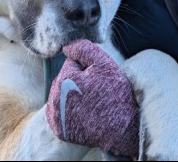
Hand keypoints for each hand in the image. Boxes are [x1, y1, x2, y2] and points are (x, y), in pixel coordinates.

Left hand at [46, 40, 139, 158]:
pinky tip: (83, 112)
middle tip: (96, 91)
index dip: (87, 67)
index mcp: (64, 79)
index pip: (71, 63)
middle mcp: (55, 98)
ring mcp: (56, 116)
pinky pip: (59, 111)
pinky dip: (69, 110)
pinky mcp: (59, 130)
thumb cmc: (115, 93)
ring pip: (61, 93)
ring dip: (72, 94)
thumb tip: (66, 48)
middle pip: (65, 78)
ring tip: (91, 102)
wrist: (122, 129)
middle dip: (78, 80)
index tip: (99, 78)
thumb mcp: (104, 63)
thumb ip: (84, 48)